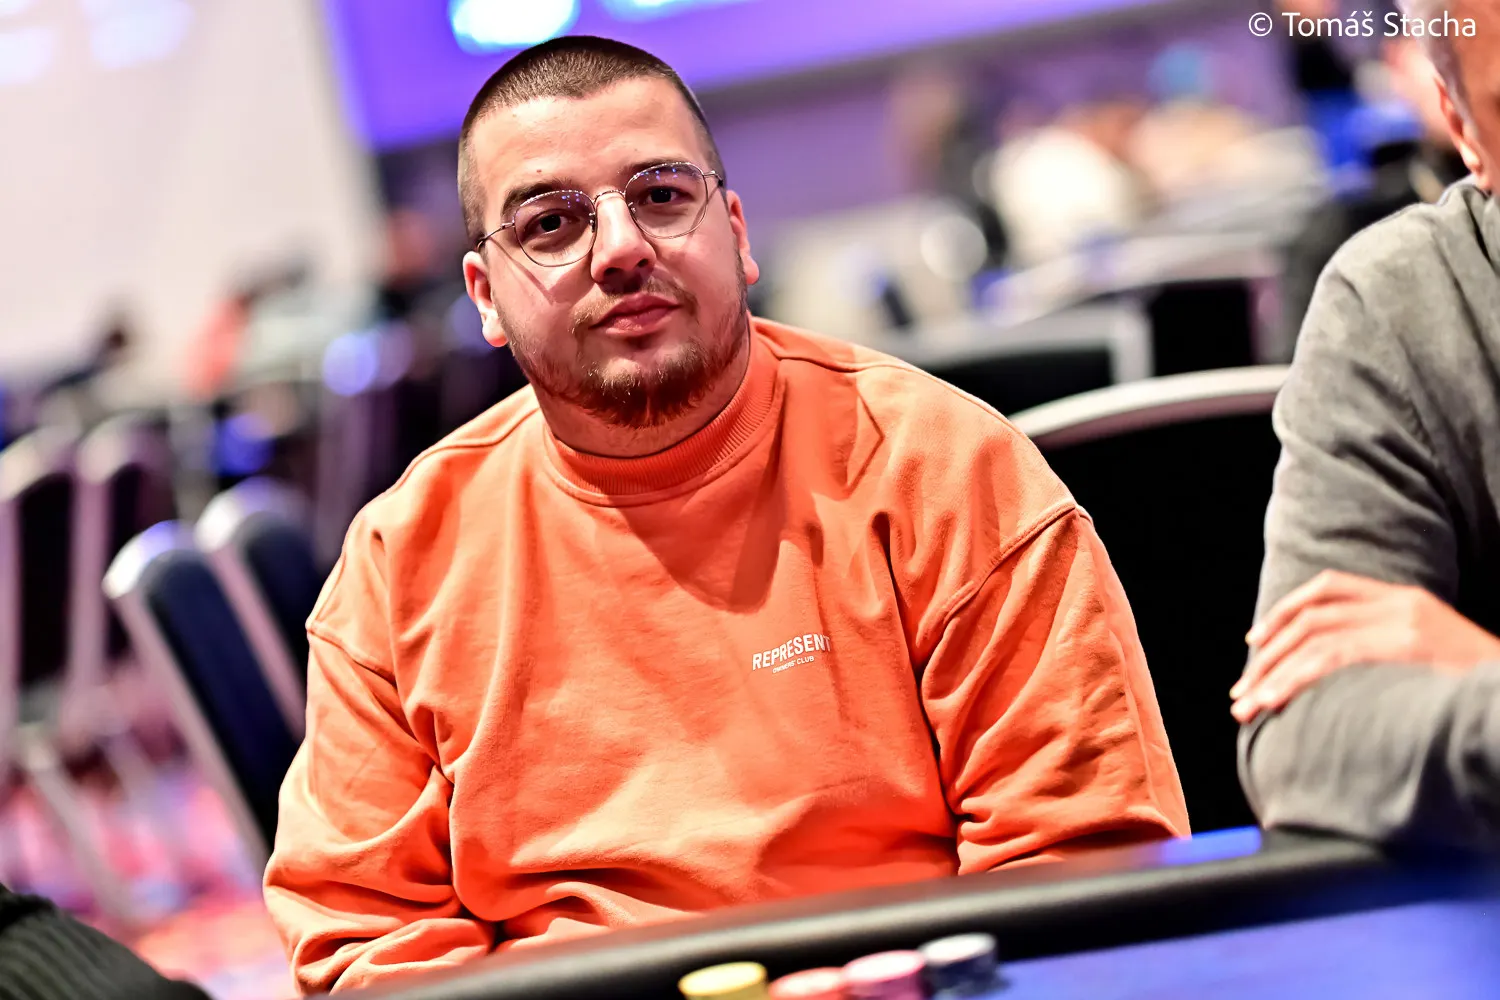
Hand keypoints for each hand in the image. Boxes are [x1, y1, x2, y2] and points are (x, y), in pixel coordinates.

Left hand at [1231, 570, 1499, 722]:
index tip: (1254, 640)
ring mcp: (1403, 623)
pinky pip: (1331, 658)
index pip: (1330, 586)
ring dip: (1272, 674)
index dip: (1286, 610)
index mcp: (1405, 598)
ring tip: (1246, 706)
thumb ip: (1385, 648)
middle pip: (1313, 616)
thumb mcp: (1430, 655)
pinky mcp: (1404, 647)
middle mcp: (1401, 603)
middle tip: (1240, 690)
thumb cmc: (1472, 686)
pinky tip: (1274, 702)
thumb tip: (1328, 672)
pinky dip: (1295, 680)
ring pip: (1314, 638)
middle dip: (1269, 655)